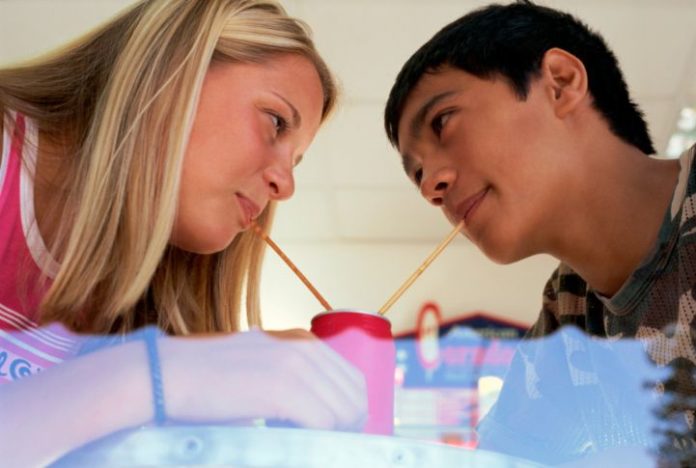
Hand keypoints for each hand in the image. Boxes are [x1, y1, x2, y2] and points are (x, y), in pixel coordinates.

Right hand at [159, 329, 367, 430]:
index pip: (352, 379)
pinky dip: (316, 441)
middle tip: (327, 446)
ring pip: (343, 412)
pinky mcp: (282, 389)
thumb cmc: (209, 379)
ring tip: (307, 444)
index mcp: (302, 342)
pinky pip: (323, 424)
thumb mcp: (260, 366)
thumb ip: (291, 377)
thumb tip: (319, 411)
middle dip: (348, 427)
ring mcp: (295, 367)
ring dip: (332, 436)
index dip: (351, 410)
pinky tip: (293, 442)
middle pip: (354, 396)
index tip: (338, 433)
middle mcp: (305, 349)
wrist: (168, 374)